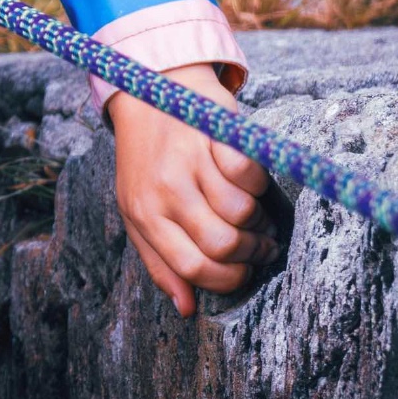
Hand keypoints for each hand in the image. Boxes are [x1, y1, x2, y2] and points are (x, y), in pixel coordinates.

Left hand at [106, 61, 274, 316]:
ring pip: (242, 211)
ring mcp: (188, 159)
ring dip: (258, 219)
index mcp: (144, 214)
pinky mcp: (210, 132)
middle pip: (223, 244)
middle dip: (251, 253)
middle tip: (260, 246)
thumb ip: (160, 262)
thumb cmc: (145, 160)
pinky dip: (257, 181)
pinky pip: (249, 172)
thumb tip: (187, 308)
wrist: (147, 90)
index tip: (243, 274)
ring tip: (256, 214)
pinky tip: (250, 181)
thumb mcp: (138, 212)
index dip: (228, 280)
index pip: (192, 268)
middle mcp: (164, 188)